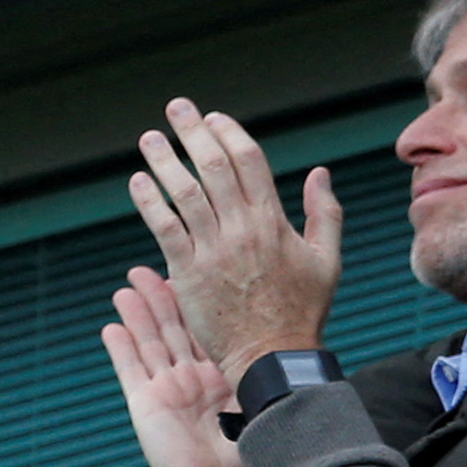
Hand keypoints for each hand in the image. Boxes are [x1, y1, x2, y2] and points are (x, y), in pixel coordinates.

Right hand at [102, 268, 259, 466]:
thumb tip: (292, 351)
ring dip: (137, 314)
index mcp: (223, 379)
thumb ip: (263, 378)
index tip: (194, 270)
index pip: (208, 329)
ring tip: (126, 285)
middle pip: (174, 329)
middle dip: (160, 297)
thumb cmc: (249, 457)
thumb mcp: (260, 407)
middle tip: (148, 266)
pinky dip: (120, 347)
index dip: (198, 300)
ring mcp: (168, 392)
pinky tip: (111, 325)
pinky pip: (129, 370)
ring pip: (149, 343)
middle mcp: (194, 381)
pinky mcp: (145, 406)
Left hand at [130, 97, 342, 380]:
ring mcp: (214, 252)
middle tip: (176, 109)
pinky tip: (138, 182)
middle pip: (213, 167)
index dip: (228, 133)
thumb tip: (320, 172)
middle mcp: (243, 230)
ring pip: (184, 193)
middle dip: (192, 132)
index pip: (248, 161)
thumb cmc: (302, 312)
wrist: (274, 358)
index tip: (212, 118)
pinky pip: (165, 229)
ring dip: (164, 161)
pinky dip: (150, 202)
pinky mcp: (189, 275)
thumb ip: (326, 213)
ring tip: (150, 139)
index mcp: (274, 221)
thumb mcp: (328, 260)